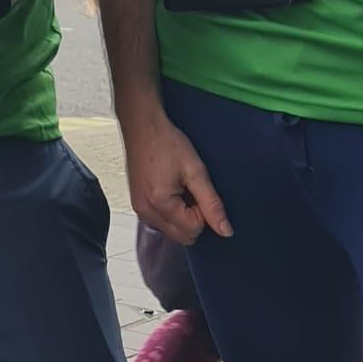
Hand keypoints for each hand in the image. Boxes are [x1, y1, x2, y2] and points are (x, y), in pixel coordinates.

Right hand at [122, 111, 231, 246]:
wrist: (142, 125)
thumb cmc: (166, 142)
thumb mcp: (195, 170)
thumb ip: (212, 203)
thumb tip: (225, 231)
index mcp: (159, 203)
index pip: (193, 230)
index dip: (202, 212)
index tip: (196, 189)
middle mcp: (145, 211)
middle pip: (182, 236)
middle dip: (192, 218)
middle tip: (189, 189)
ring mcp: (139, 209)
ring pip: (172, 231)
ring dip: (181, 216)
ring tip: (178, 187)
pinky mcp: (137, 204)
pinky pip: (161, 222)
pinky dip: (170, 212)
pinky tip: (169, 189)